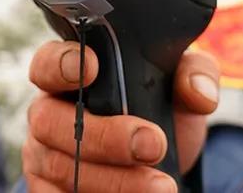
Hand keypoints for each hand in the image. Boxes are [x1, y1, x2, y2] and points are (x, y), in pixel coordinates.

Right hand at [22, 41, 219, 191]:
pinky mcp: (47, 190)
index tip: (91, 69)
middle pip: (51, 121)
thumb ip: (194, 74)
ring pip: (61, 168)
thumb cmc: (159, 112)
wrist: (159, 162)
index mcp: (71, 75)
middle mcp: (48, 111)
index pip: (48, 62)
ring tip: (162, 186)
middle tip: (152, 144)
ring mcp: (44, 154)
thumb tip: (199, 92)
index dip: (61, 64)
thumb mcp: (179, 87)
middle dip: (104, 136)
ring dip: (115, 181)